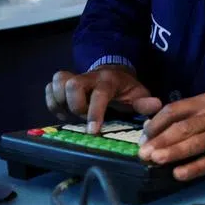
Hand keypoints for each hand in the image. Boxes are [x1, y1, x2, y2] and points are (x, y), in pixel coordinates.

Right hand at [44, 67, 162, 133]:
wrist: (113, 73)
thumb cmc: (125, 89)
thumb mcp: (138, 94)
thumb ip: (145, 102)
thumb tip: (156, 106)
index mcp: (109, 81)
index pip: (99, 94)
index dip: (94, 113)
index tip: (93, 131)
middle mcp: (89, 77)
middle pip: (72, 84)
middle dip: (75, 106)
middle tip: (82, 119)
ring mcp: (74, 77)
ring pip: (57, 83)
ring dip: (60, 103)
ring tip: (71, 116)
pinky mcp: (62, 82)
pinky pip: (48, 89)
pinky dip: (52, 103)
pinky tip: (63, 113)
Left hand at [138, 94, 204, 180]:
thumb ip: (189, 117)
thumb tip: (155, 130)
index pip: (175, 110)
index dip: (157, 124)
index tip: (144, 138)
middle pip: (184, 127)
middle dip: (161, 141)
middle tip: (143, 154)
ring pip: (197, 142)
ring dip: (174, 152)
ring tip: (155, 161)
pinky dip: (195, 167)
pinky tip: (180, 174)